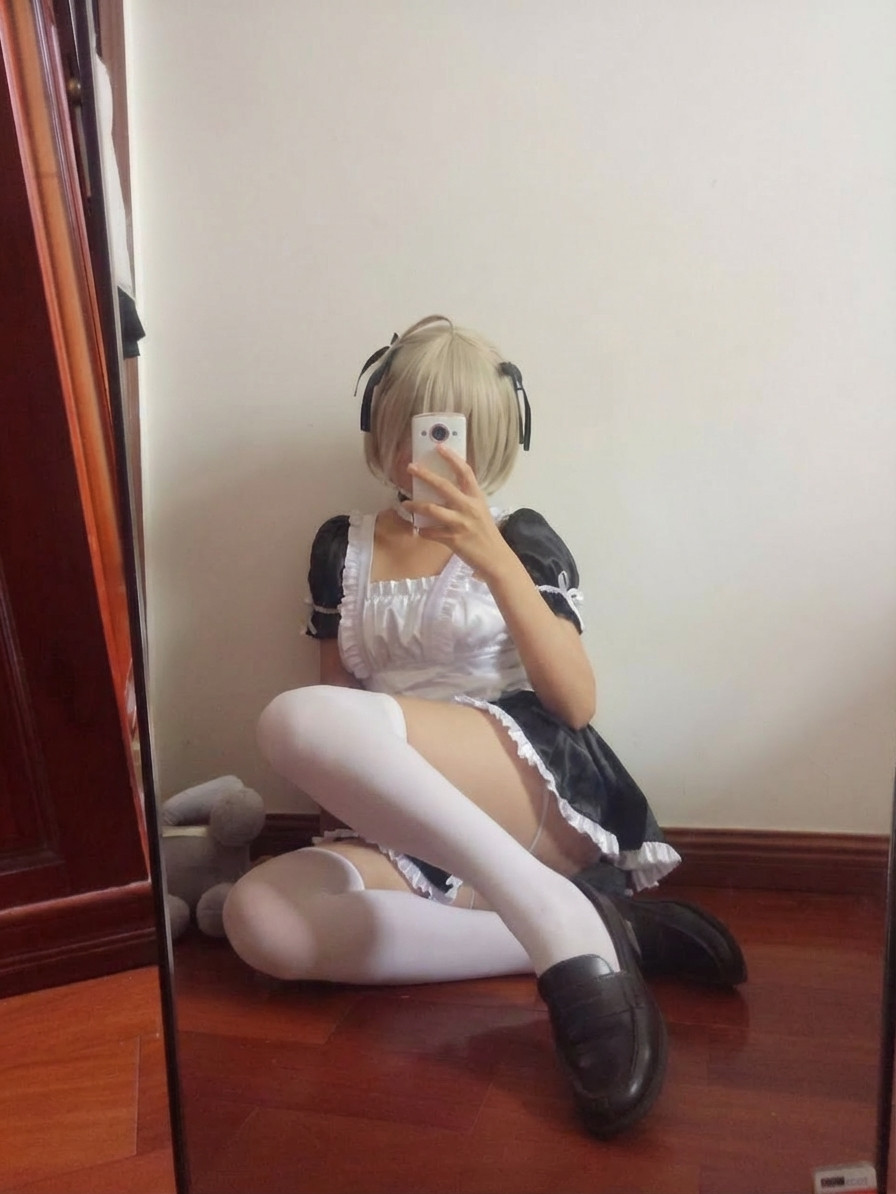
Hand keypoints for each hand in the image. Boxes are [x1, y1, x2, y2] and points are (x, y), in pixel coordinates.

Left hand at [405, 447, 509, 577]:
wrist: (495, 558)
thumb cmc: (486, 534)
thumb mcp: (480, 512)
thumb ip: (466, 501)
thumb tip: (445, 492)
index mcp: (476, 498)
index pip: (465, 472)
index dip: (452, 458)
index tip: (439, 447)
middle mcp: (468, 507)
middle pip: (444, 486)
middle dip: (425, 475)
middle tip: (411, 468)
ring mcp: (460, 523)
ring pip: (432, 510)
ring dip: (416, 506)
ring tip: (405, 504)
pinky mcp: (453, 539)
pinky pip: (431, 533)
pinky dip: (423, 531)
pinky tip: (420, 530)